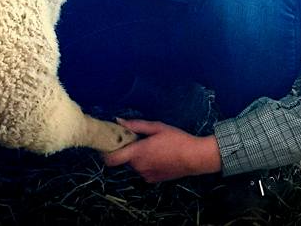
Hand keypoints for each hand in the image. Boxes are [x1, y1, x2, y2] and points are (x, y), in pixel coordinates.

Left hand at [101, 119, 221, 182]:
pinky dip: (146, 164)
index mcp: (138, 152)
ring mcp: (146, 174)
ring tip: (154, 148)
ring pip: (134, 165)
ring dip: (138, 158)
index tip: (108, 145)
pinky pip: (143, 171)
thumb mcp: (157, 127)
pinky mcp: (153, 179)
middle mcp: (139, 166)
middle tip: (139, 141)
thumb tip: (118, 121)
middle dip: (128, 151)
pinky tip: (159, 157)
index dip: (105, 153)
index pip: (111, 159)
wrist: (194, 157)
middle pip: (124, 159)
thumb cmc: (177, 139)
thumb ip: (136, 125)